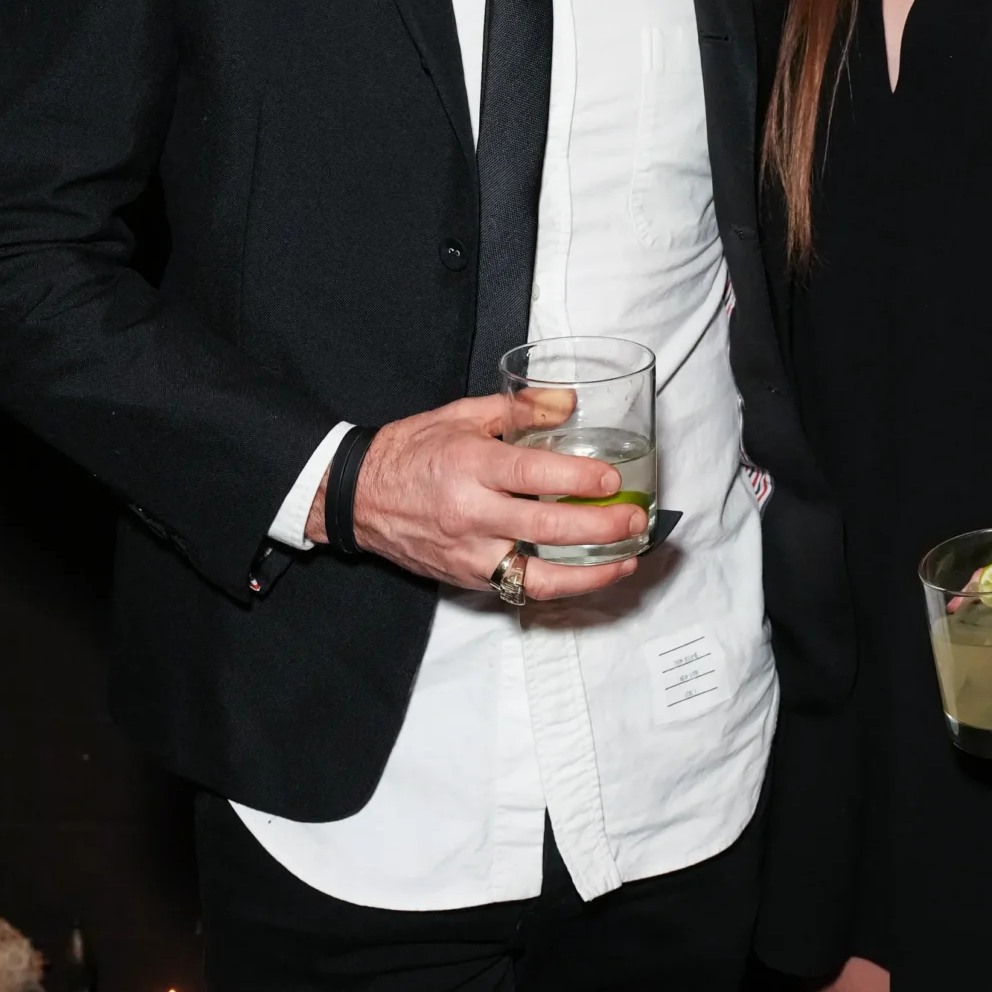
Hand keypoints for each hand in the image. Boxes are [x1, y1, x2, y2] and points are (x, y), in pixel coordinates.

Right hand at [302, 396, 645, 601]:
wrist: (356, 496)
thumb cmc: (411, 450)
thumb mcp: (462, 415)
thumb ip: (519, 409)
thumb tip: (569, 403)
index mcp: (471, 465)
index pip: (534, 476)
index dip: (579, 481)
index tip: (612, 480)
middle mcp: (471, 514)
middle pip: (547, 530)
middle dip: (601, 529)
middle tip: (635, 521)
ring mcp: (468, 553)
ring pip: (538, 576)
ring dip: (590, 574)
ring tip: (626, 563)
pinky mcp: (466, 578)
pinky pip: (519, 589)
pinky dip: (558, 586)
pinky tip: (588, 575)